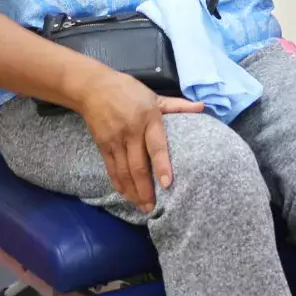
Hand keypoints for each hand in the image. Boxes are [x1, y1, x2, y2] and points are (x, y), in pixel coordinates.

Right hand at [77, 73, 204, 213]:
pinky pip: (111, 169)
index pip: (156, 145)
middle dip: (145, 189)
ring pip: (123, 171)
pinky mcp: (102, 145)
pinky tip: (125, 195)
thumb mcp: (154, 95)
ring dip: (132, 191)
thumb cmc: (128, 91)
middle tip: (152, 207)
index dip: (162, 165)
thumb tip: (202, 108)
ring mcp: (115, 140)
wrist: (93, 88)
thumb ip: (178, 106)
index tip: (167, 183)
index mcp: (148, 118)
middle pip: (138, 165)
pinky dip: (118, 184)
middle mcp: (131, 131)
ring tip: (141, 207)